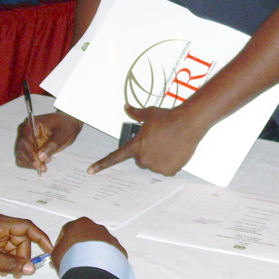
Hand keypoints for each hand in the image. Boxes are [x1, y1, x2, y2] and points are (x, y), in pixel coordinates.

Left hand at [0, 213, 52, 276]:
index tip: (49, 250)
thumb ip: (10, 263)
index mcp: (0, 222)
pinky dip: (6, 260)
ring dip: (14, 260)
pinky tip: (1, 271)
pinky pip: (4, 249)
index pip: (27, 227)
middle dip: (23, 256)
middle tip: (21, 273)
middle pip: (20, 239)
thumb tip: (31, 270)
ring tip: (8, 274)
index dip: (40, 237)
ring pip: (12, 246)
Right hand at [14, 111, 82, 172]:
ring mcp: (26, 141)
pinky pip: (26, 159)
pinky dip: (32, 164)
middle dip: (30, 161)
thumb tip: (40, 157)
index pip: (24, 140)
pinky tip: (44, 162)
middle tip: (42, 168)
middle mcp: (25, 133)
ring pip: (21, 156)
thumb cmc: (64, 126)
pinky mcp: (29, 149)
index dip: (28, 153)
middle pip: (20, 149)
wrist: (67, 125)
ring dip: (31, 164)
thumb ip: (51, 145)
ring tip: (44, 166)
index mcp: (30, 125)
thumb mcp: (61, 135)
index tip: (36, 163)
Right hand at [51, 217, 126, 269]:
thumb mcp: (56, 255)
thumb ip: (57, 252)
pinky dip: (105, 261)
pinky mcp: (118, 249)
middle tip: (75, 259)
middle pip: (86, 235)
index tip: (62, 251)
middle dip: (81, 246)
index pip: (69, 229)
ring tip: (87, 267)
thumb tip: (58, 257)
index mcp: (81, 224)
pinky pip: (110, 254)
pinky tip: (98, 270)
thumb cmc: (72, 259)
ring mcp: (109, 238)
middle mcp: (97, 228)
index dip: (63, 241)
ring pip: (100, 244)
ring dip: (94, 253)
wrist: (92, 269)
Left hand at [88, 104, 205, 175]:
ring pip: (154, 164)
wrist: (187, 123)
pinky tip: (175, 151)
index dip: (101, 164)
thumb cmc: (168, 118)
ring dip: (159, 157)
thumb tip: (126, 107)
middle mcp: (143, 159)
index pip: (114, 157)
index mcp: (135, 146)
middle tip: (158, 141)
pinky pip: (166, 169)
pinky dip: (170, 162)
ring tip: (169, 144)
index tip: (90, 171)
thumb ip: (135, 113)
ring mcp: (156, 167)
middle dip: (147, 151)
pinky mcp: (169, 171)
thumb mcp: (149, 114)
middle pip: (141, 159)